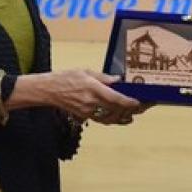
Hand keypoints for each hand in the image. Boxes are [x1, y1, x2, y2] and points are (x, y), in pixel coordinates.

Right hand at [12, 70, 141, 124]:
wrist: (49, 91)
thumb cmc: (66, 78)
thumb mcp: (85, 72)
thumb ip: (103, 77)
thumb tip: (118, 79)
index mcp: (93, 89)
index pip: (115, 98)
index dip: (129, 102)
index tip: (139, 102)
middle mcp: (91, 102)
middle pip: (116, 110)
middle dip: (131, 110)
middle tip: (143, 106)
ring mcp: (88, 111)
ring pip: (111, 117)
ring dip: (124, 116)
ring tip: (134, 113)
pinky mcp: (85, 116)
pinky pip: (103, 120)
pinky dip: (114, 119)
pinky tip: (121, 117)